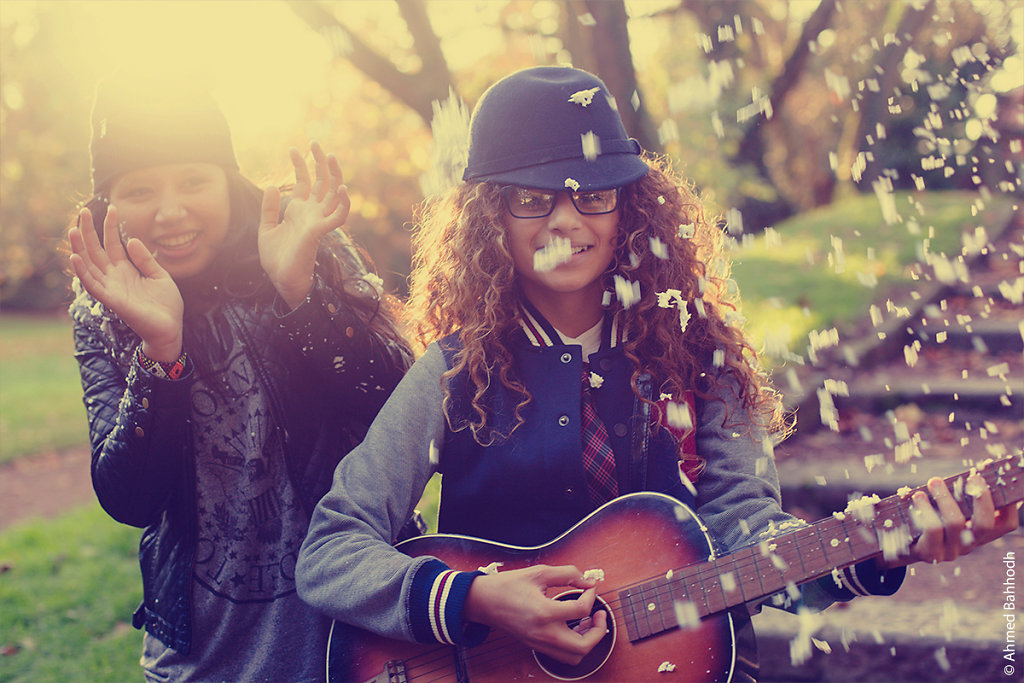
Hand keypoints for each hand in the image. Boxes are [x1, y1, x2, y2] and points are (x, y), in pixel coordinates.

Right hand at [69, 205, 183, 361]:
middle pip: (96, 250)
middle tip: (83, 211)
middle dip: (88, 232)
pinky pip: (92, 285)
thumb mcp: (159, 276)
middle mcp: (114, 277)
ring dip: (79, 248)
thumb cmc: (166, 304)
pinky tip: (75, 257)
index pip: (113, 244)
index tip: (111, 208)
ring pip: (89, 265)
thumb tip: (131, 240)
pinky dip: (83, 272)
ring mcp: (111, 288)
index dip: (110, 227)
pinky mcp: (111, 300)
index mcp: (126, 269)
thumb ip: (145, 260)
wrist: (170, 328)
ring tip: (73, 229)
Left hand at [259, 141, 349, 308]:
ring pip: (333, 194)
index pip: (304, 182)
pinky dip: (343, 204)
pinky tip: (341, 188)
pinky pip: (338, 217)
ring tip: (330, 156)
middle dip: (319, 162)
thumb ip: (269, 208)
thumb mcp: (266, 228)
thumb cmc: (276, 258)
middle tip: (315, 143)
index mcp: (299, 211)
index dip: (300, 165)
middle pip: (321, 182)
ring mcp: (317, 221)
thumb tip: (272, 185)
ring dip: (334, 175)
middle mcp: (311, 213)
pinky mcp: (320, 232)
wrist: (281, 279)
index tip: (293, 149)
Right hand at [465, 564, 606, 665]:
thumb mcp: (539, 572)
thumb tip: (587, 581)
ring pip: (574, 656)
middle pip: (584, 646)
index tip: (588, 586)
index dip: (590, 596)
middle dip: (599, 631)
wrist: (483, 601)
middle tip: (600, 614)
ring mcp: (539, 643)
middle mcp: (544, 633)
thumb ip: (567, 574)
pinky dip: (574, 645)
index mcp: (545, 612)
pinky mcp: (536, 646)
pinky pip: (562, 655)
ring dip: (587, 641)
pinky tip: (573, 627)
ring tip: (588, 622)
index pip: (581, 610)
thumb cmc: (508, 585)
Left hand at [890, 475, 1018, 565]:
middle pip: (986, 525)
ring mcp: (950, 552)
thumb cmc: (924, 520)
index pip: (1005, 524)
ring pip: (956, 522)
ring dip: (945, 497)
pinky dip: (926, 508)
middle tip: (975, 476)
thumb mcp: (944, 509)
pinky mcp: (930, 553)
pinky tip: (918, 496)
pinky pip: (933, 529)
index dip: (1010, 505)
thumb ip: (958, 498)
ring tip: (935, 481)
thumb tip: (970, 474)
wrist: (897, 546)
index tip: (1002, 483)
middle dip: (983, 498)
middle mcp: (968, 545)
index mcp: (977, 534)